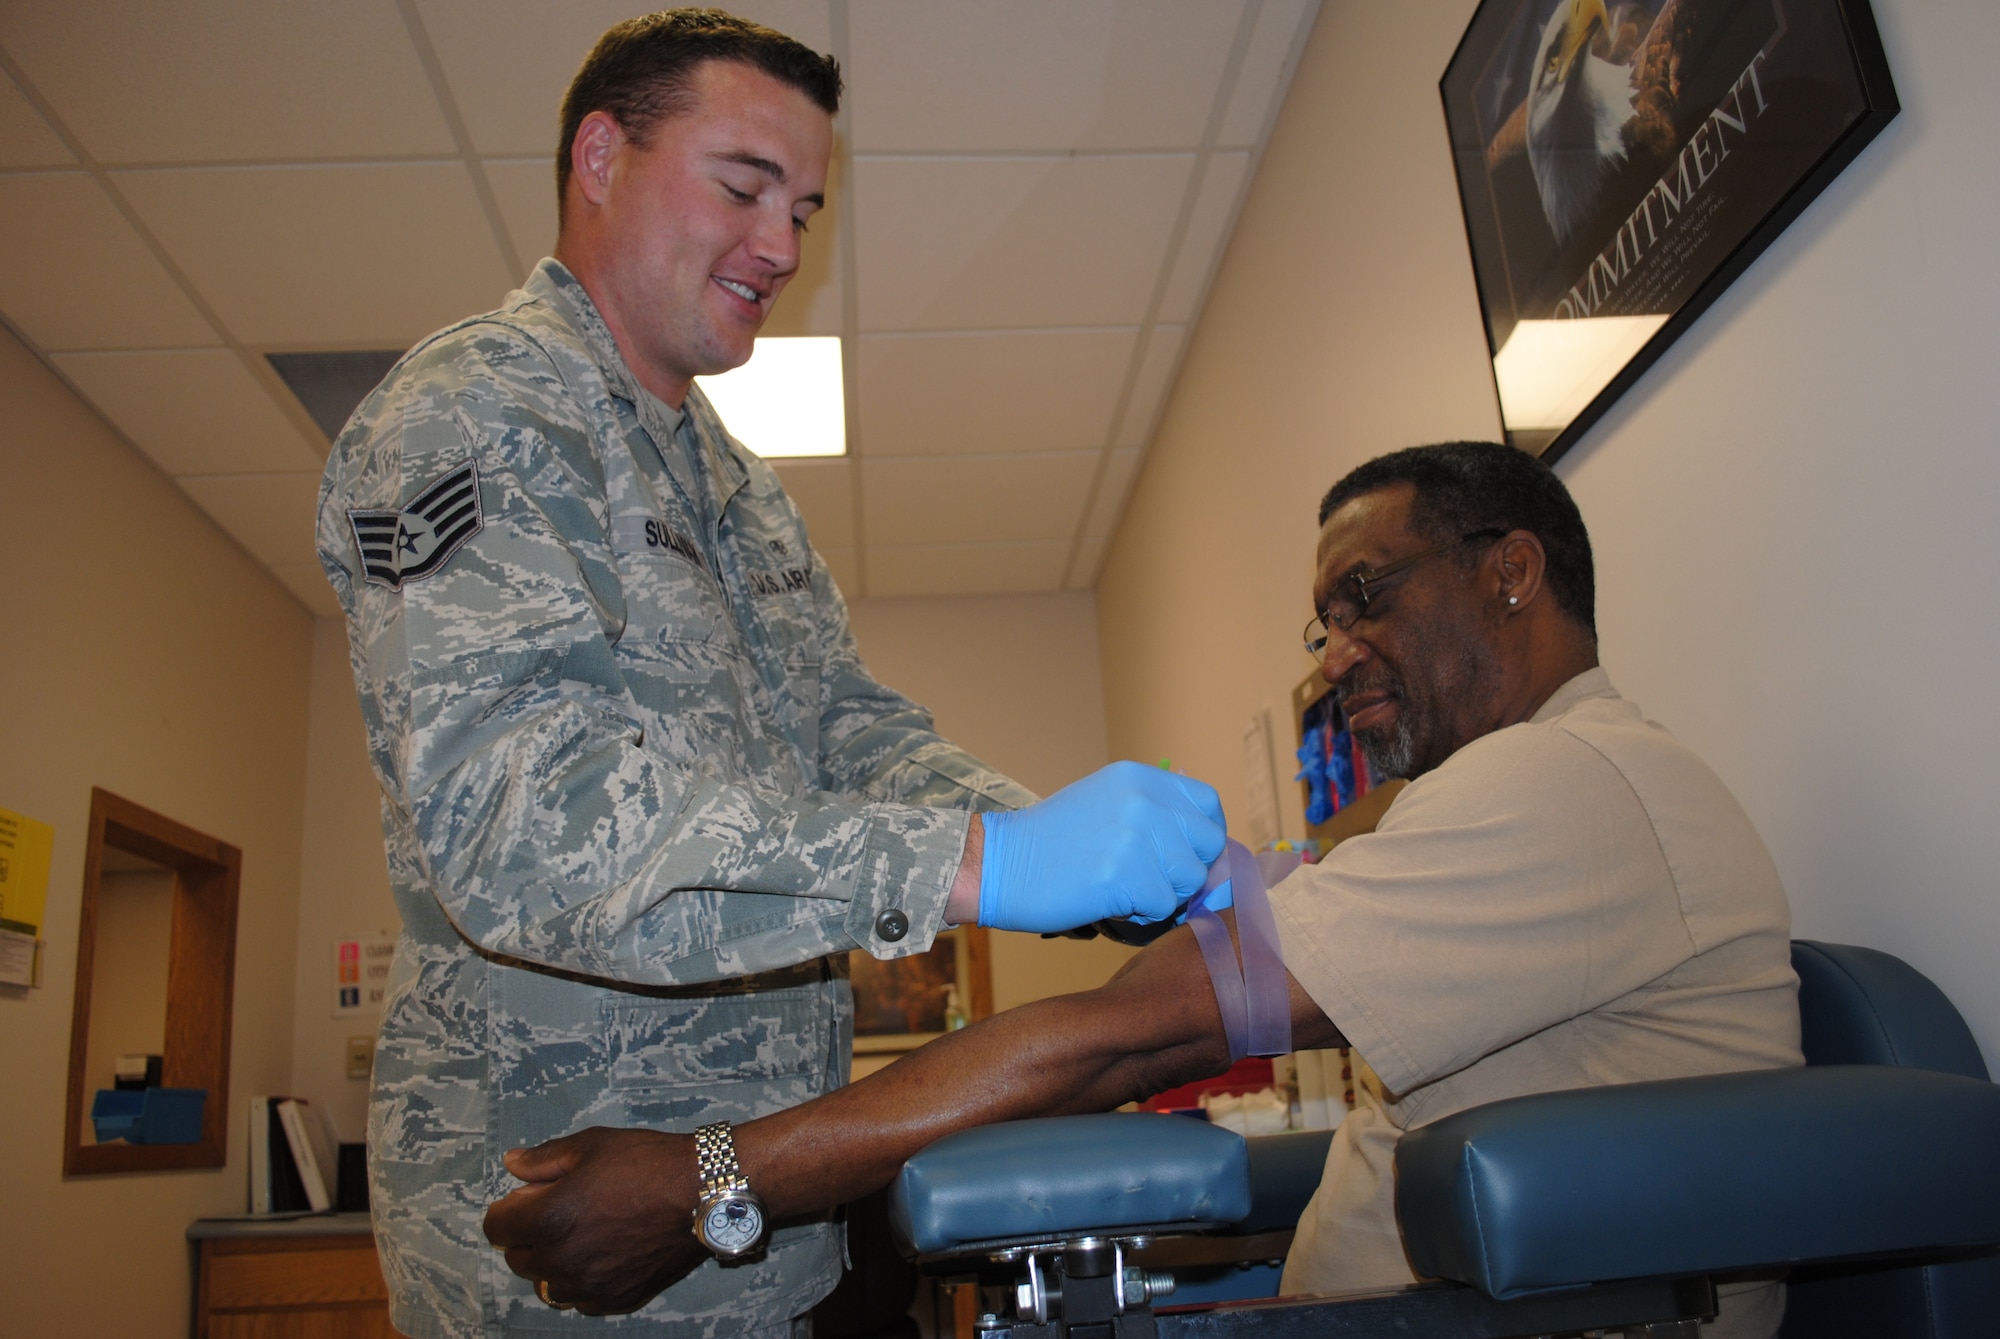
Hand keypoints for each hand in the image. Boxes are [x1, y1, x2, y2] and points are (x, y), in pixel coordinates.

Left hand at [483, 1127, 704, 1315]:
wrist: (702, 1192)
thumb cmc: (646, 1163)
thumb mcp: (591, 1146)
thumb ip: (543, 1159)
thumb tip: (511, 1164)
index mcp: (549, 1220)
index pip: (496, 1227)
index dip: (508, 1209)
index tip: (527, 1198)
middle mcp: (562, 1261)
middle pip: (517, 1258)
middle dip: (528, 1235)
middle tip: (559, 1211)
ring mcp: (589, 1286)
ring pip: (546, 1282)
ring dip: (553, 1261)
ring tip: (583, 1234)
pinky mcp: (615, 1299)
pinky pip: (580, 1298)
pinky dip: (583, 1279)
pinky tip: (604, 1253)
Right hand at [978, 761, 1226, 932]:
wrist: (997, 863)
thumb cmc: (1049, 842)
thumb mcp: (1104, 802)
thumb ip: (1152, 811)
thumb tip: (1207, 840)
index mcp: (1139, 779)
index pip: (1208, 804)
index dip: (1205, 836)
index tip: (1188, 855)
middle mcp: (1143, 800)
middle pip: (1208, 844)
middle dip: (1187, 871)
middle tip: (1152, 882)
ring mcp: (1136, 837)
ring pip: (1189, 880)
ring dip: (1163, 896)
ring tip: (1124, 891)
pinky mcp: (1125, 876)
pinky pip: (1163, 907)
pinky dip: (1141, 916)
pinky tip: (1111, 904)